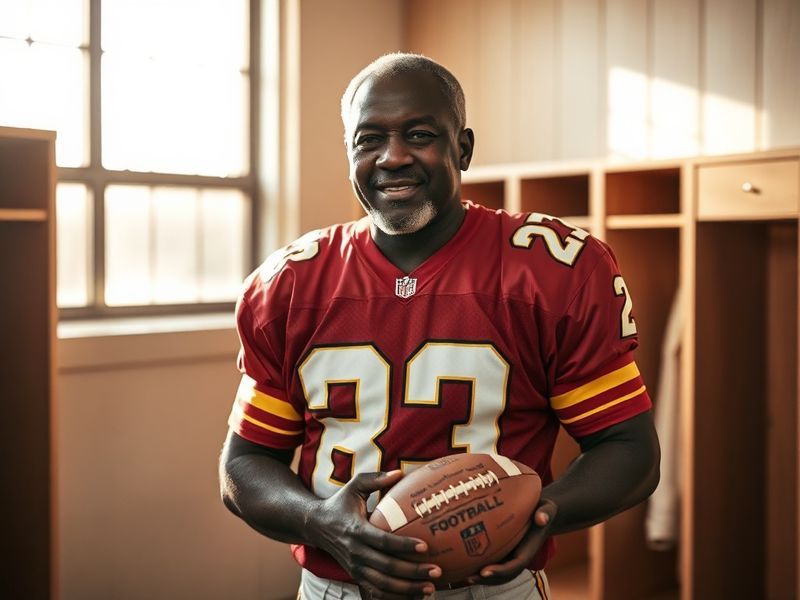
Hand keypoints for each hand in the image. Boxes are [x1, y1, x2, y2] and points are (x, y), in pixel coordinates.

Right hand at [306, 470, 440, 598]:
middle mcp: (355, 552)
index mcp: (356, 530)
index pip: (383, 541)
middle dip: (413, 572)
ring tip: (430, 588)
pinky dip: (395, 597)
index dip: (404, 545)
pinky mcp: (355, 576)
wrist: (315, 526)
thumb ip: (376, 479)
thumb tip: (400, 472)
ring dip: (407, 589)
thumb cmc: (340, 503)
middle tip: (436, 571)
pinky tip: (414, 595)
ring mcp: (354, 567)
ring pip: (383, 584)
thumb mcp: (354, 486)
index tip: (424, 546)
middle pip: (386, 567)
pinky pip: (376, 592)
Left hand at [464, 499, 557, 586]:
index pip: (514, 566)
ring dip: (480, 577)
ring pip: (496, 573)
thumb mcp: (547, 508)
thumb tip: (541, 518)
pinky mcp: (503, 552)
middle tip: (468, 578)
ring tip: (462, 576)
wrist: (541, 514)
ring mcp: (510, 557)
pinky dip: (479, 567)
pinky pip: (491, 562)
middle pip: (503, 575)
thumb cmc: (542, 510)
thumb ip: (545, 513)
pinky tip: (462, 565)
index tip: (484, 571)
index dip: (499, 571)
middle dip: (486, 579)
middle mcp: (518, 558)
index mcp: (528, 551)